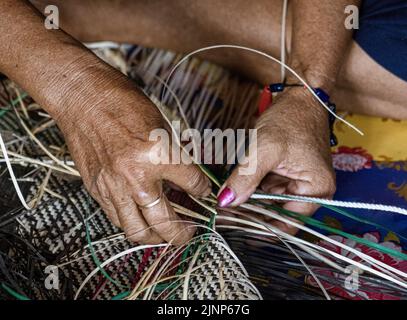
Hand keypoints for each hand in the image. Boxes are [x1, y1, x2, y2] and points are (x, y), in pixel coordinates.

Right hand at [54, 65, 210, 244]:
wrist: (83, 99)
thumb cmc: (122, 103)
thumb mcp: (161, 127)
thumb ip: (175, 158)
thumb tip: (187, 182)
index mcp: (159, 154)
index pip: (193, 183)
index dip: (203, 190)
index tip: (204, 192)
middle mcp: (137, 176)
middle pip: (166, 222)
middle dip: (183, 233)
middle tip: (190, 233)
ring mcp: (114, 187)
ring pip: (138, 231)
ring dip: (155, 238)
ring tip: (164, 234)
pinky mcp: (97, 190)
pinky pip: (118, 219)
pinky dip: (132, 223)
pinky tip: (140, 218)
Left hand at [217, 87, 335, 233]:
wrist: (299, 96)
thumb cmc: (291, 119)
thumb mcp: (265, 149)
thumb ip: (245, 178)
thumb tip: (225, 202)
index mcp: (316, 191)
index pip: (287, 224)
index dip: (259, 229)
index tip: (233, 229)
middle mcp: (309, 192)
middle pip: (275, 215)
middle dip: (248, 215)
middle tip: (220, 216)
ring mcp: (296, 183)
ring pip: (267, 203)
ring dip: (246, 203)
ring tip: (220, 205)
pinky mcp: (285, 175)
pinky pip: (264, 189)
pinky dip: (248, 190)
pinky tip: (230, 191)